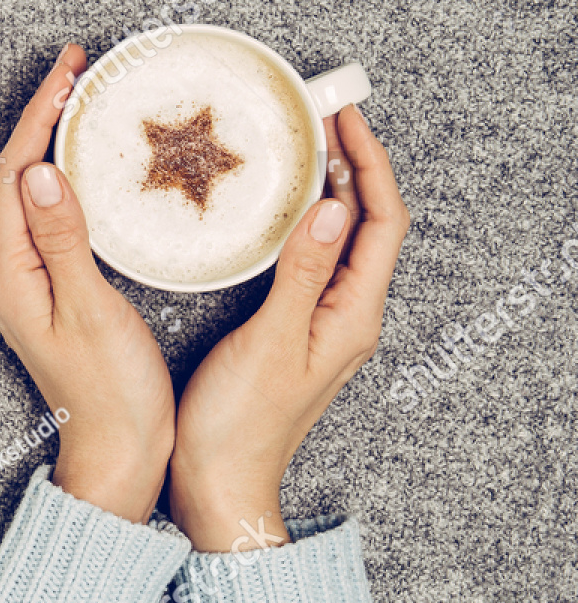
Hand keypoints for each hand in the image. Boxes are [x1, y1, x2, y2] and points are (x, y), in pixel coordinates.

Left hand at [0, 45, 175, 523]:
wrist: (118, 455)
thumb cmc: (112, 394)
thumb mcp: (91, 308)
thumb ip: (65, 238)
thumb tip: (41, 169)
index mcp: (9, 274)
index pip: (15, 174)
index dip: (40, 117)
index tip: (71, 73)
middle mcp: (8, 275)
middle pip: (18, 177)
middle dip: (45, 118)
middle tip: (81, 70)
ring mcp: (26, 283)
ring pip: (34, 194)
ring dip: (55, 143)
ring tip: (86, 100)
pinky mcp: (49, 292)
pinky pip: (52, 218)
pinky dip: (69, 180)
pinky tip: (94, 165)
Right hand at [169, 104, 410, 551]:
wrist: (219, 485)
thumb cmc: (239, 425)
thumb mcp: (270, 341)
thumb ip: (302, 274)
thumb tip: (332, 207)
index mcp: (352, 316)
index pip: (383, 221)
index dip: (370, 162)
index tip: (343, 116)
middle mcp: (348, 316)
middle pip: (369, 224)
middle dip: (355, 164)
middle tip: (322, 116)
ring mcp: (324, 324)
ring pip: (342, 241)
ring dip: (331, 190)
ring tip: (304, 147)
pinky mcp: (296, 331)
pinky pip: (314, 262)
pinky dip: (304, 223)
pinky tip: (276, 212)